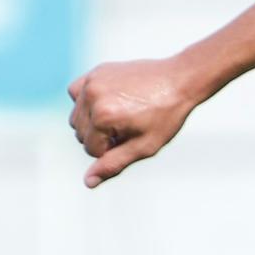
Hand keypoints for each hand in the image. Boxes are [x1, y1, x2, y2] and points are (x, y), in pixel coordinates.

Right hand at [69, 54, 203, 188]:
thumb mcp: (143, 146)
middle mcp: (93, 96)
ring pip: (76, 117)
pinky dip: (86, 102)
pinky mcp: (95, 72)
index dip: (113, 150)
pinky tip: (107, 103)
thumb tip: (88, 182)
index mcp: (103, 116)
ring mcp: (92, 81)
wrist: (179, 80)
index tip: (133, 138)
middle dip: (102, 137)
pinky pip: (75, 93)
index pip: (91, 150)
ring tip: (121, 115)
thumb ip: (113, 164)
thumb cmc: (166, 115)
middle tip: (129, 126)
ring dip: (93, 122)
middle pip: (81, 134)